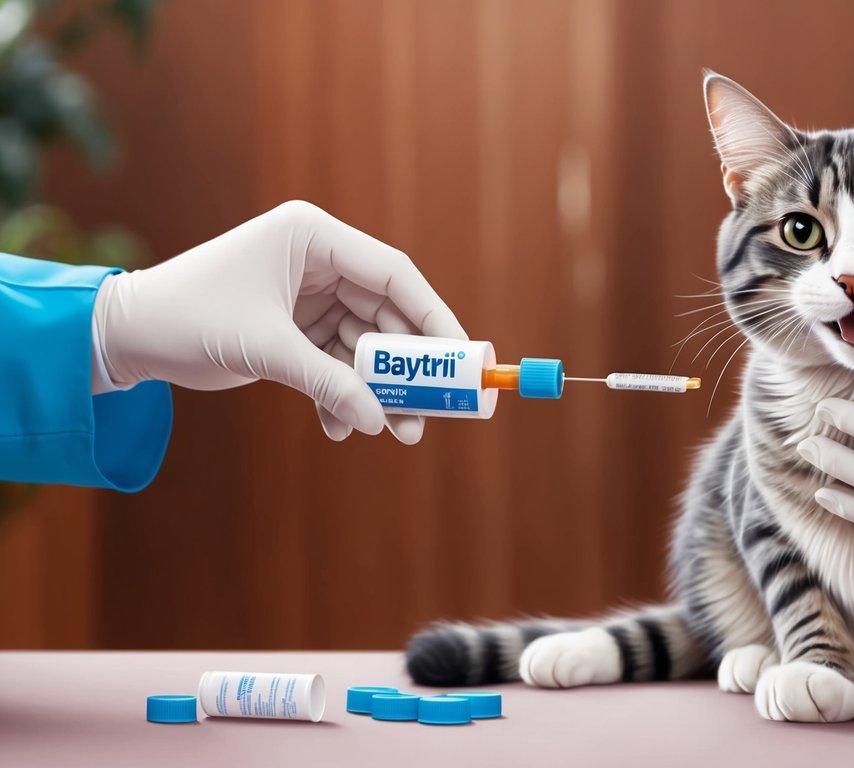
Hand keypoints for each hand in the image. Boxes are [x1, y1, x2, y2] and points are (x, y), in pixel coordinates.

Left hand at [94, 200, 465, 442]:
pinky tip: (340, 426)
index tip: (463, 358)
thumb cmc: (189, 318)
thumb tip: (380, 420)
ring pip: (367, 344)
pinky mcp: (297, 326)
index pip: (394, 275)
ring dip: (380, 390)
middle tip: (438, 409)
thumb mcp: (267, 349)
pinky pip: (338, 362)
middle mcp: (318, 260)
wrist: (126, 337)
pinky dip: (343, 394)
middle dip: (410, 367)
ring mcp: (309, 294)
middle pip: (388, 314)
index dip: (435, 317)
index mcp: (313, 237)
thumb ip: (328, 382)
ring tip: (399, 432)